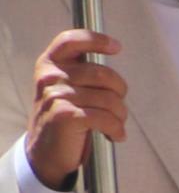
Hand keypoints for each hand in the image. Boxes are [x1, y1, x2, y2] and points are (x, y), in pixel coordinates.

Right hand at [23, 27, 124, 181]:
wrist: (45, 151)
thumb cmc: (63, 116)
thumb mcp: (66, 87)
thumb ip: (82, 70)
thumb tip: (113, 51)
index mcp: (49, 64)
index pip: (71, 41)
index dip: (96, 40)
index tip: (116, 47)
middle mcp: (50, 77)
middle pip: (103, 74)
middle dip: (119, 92)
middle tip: (117, 107)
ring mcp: (56, 96)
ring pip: (109, 99)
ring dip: (120, 115)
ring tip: (115, 124)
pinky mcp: (65, 116)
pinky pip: (106, 118)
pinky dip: (116, 129)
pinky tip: (115, 135)